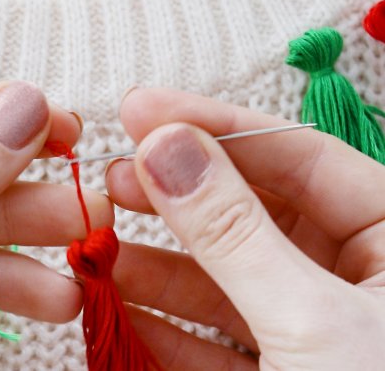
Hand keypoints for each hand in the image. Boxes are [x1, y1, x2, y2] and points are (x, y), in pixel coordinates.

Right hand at [105, 88, 384, 369]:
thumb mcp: (311, 320)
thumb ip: (234, 234)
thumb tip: (167, 150)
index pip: (300, 156)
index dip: (216, 125)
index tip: (144, 112)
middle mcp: (356, 276)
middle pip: (253, 212)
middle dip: (178, 196)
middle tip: (117, 177)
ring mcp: (314, 324)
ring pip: (226, 275)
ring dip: (157, 265)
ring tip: (100, 246)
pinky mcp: (281, 366)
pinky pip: (218, 336)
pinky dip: (167, 326)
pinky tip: (122, 306)